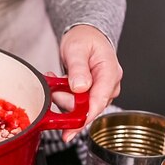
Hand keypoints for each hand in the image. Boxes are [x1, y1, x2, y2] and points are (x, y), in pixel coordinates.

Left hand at [58, 24, 122, 141]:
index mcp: (110, 72)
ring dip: (64, 99)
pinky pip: (77, 104)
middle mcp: (109, 85)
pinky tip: (58, 86)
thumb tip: (80, 87)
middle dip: (67, 102)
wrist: (86, 35)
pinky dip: (64, 97)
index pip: (99, 100)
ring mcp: (102, 91)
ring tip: (55, 81)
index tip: (69, 128)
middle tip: (54, 89)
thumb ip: (78, 68)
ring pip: (81, 108)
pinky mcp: (92, 95)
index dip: (84, 117)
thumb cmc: (85, 38)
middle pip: (89, 107)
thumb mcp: (77, 48)